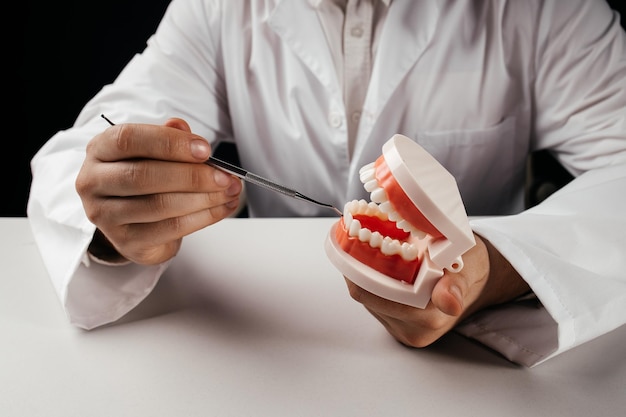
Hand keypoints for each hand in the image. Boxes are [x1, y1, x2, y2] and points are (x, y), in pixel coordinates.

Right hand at [75, 117, 241, 264]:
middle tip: (224, 176)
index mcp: (101, 149)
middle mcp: (94, 182)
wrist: (133, 219)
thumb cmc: (146, 178)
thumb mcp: (155, 151)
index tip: (204, 149)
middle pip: (144, 175)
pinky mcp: (126, 242)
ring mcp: (106, 215)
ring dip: (203, 198)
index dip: (169, 143)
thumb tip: (184, 128)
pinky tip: (220, 208)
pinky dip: (202, 218)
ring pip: (159, 205)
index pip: (129, 139)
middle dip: (192, 175)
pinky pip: (170, 229)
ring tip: (229, 192)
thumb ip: (170, 138)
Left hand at [343, 234, 529, 346]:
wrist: (477, 279)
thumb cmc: (469, 265)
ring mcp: (402, 327)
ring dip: (362, 271)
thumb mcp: (466, 265)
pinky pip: (373, 298)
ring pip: (367, 297)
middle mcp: (413, 329)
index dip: (357, 270)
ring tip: (362, 244)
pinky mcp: (395, 322)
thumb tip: (448, 302)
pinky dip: (370, 278)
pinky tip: (372, 260)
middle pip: (366, 296)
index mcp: (429, 318)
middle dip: (356, 266)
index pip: (375, 296)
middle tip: (352, 236)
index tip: (351, 242)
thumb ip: (454, 284)